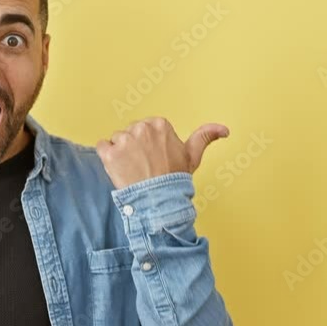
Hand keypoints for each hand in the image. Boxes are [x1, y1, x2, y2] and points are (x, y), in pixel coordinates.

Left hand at [95, 117, 229, 189]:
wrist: (159, 201)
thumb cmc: (175, 179)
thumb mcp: (193, 156)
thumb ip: (205, 136)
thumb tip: (224, 129)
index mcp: (159, 125)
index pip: (145, 128)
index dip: (148, 145)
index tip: (154, 158)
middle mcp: (141, 128)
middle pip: (130, 132)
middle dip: (134, 147)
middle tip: (144, 166)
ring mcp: (124, 140)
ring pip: (116, 139)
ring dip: (120, 153)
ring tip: (133, 170)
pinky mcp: (110, 154)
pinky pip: (102, 147)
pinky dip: (106, 157)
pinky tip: (119, 168)